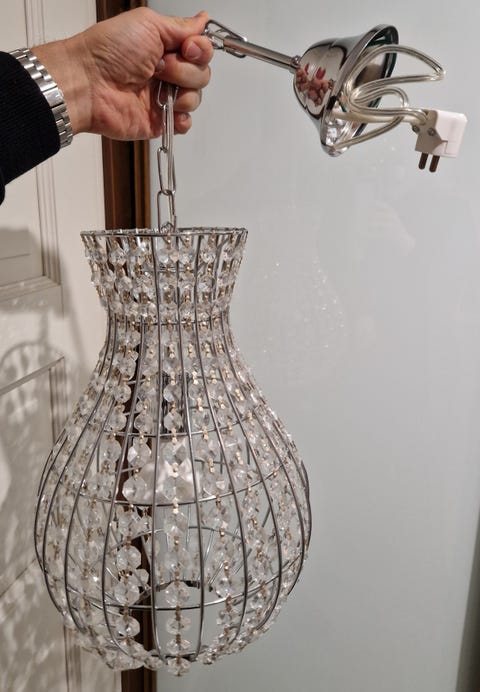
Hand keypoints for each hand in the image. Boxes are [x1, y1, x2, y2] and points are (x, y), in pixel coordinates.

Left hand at [33, 8, 212, 139]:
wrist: (89, 83)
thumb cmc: (110, 50)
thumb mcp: (148, 23)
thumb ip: (181, 26)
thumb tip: (203, 21)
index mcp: (167, 47)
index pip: (202, 50)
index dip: (201, 50)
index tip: (188, 48)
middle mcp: (169, 72)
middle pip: (202, 74)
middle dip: (185, 70)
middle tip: (159, 68)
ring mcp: (165, 98)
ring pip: (196, 97)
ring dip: (182, 92)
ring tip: (155, 88)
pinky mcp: (161, 121)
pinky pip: (186, 123)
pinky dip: (181, 118)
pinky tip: (168, 111)